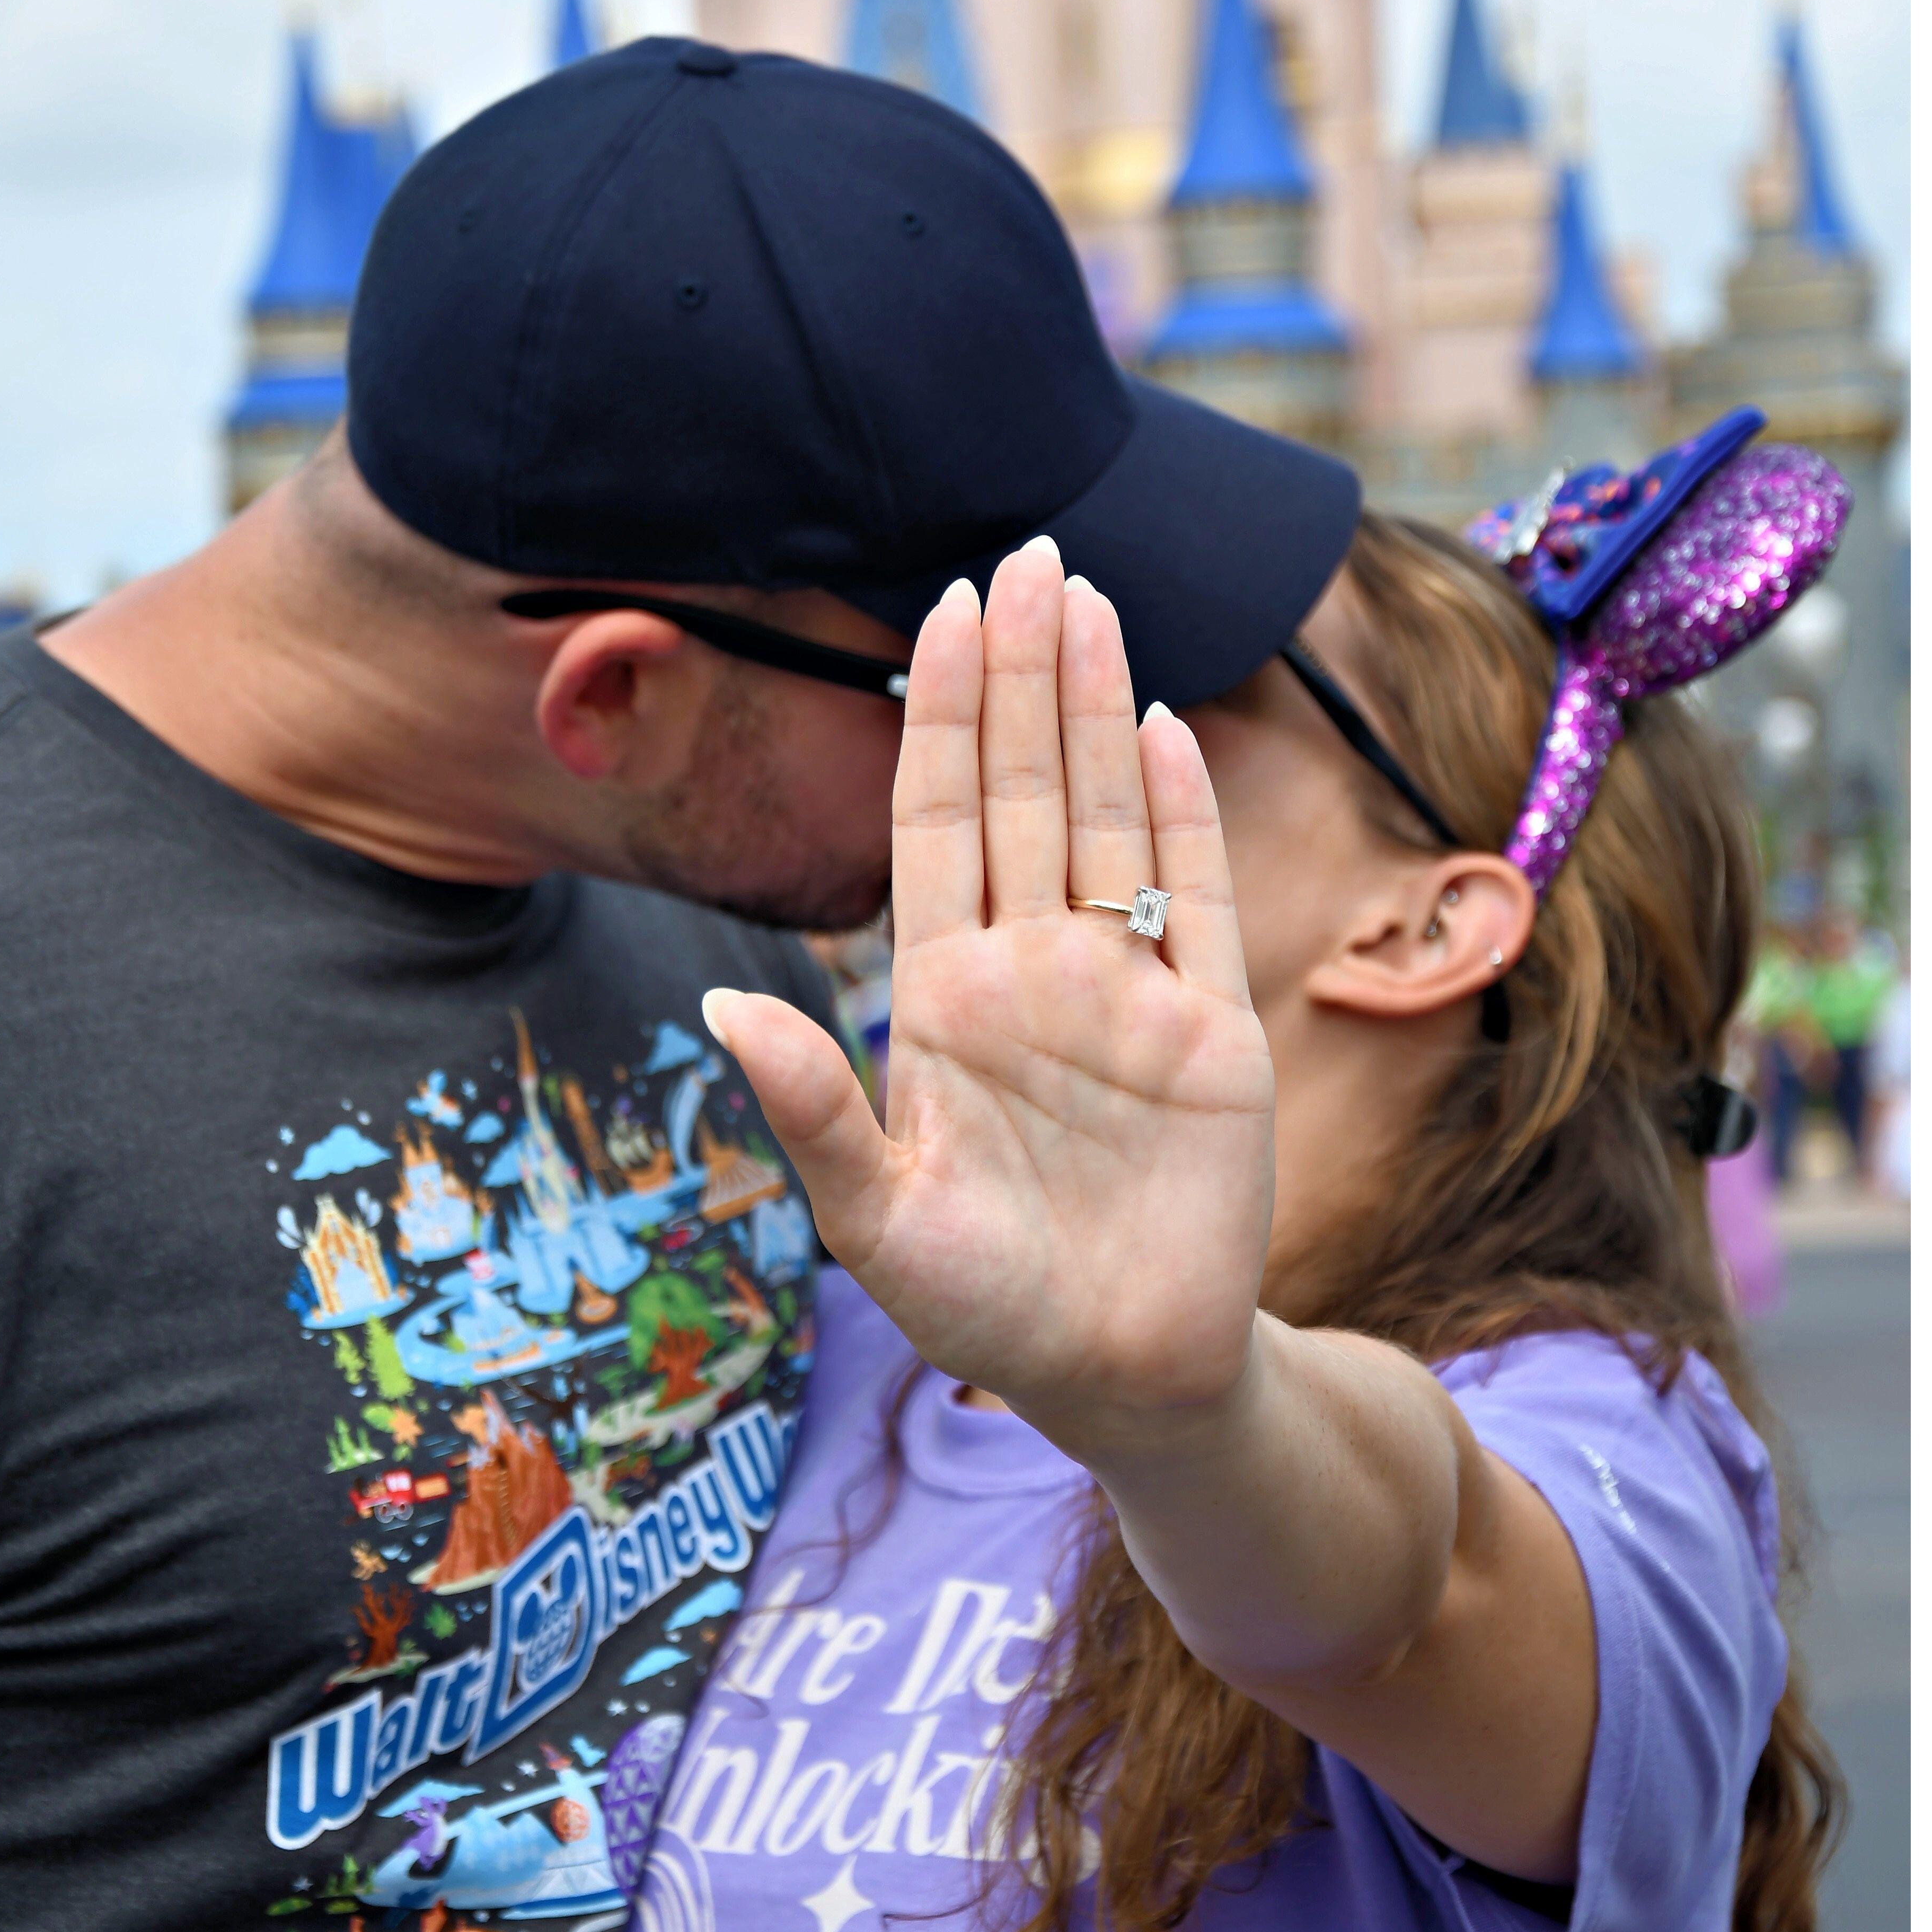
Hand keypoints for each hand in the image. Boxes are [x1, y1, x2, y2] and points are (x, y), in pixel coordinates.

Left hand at [701, 539, 1274, 1441]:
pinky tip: (1165, 728)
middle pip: (1024, 790)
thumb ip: (807, 1107)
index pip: (937, 820)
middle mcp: (1034, 969)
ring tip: (1089, 599)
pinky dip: (1183, 815)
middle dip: (1023, 673)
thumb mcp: (876, 1219)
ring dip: (1098, 710)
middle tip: (1027, 553)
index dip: (939, 714)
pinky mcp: (1212, 1031)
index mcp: (944, 996)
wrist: (1122, 1379)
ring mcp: (1128, 992)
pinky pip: (1200, 899)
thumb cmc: (984, 1308)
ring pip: (1108, 818)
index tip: (941, 610)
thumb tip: (719, 1000)